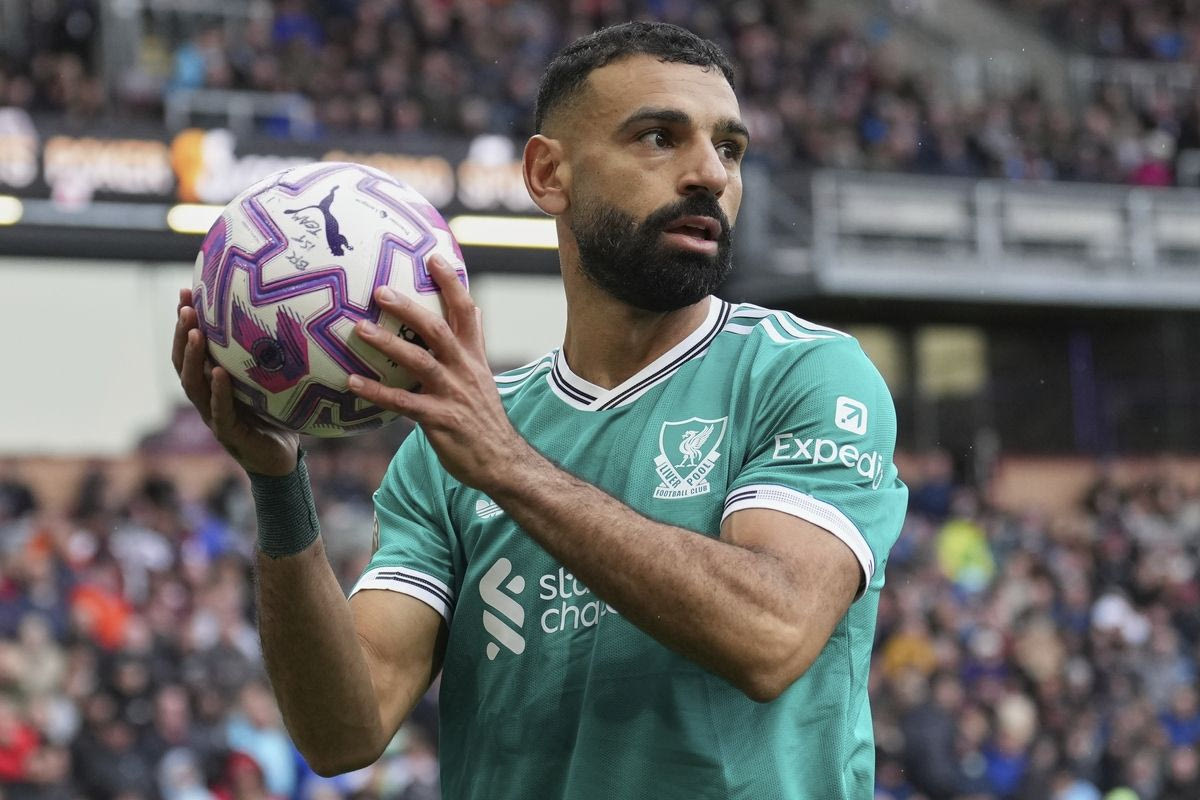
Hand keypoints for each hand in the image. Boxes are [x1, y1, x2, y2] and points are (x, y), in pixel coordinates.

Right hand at [172, 288, 299, 475]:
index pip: (191, 348)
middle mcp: (206, 396)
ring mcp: (214, 416)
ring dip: (193, 357)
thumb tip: (285, 309)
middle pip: (183, 362)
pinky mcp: (229, 433)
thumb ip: (267, 353)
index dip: (185, 321)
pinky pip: (219, 410)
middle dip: (182, 333)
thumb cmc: (275, 414)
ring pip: (194, 385)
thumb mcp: (270, 379)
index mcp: (211, 381)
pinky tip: (219, 372)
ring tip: (195, 332)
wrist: (281, 458)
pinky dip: (218, 391)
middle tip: (185, 306)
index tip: (185, 291)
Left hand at [347, 256, 529, 489]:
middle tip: (380, 289)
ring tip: (359, 328)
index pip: (466, 311)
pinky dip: (376, 391)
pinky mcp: (439, 420)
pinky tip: (352, 383)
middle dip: (409, 306)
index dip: (451, 283)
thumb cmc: (484, 419)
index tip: (434, 256)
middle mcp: (465, 370)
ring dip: (387, 343)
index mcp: (474, 357)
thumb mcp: (484, 376)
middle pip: (438, 329)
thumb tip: (472, 310)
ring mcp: (452, 395)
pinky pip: (403, 403)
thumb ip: (472, 344)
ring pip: (419, 361)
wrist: (502, 461)